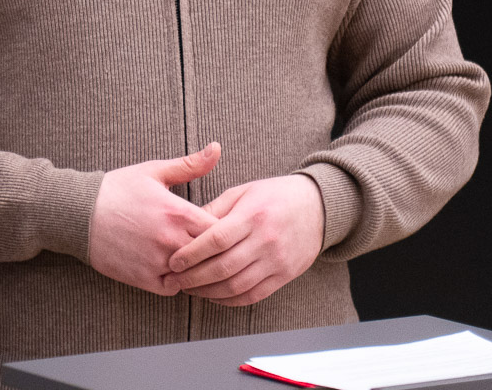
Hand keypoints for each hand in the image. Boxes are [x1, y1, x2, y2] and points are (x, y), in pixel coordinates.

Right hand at [86, 142, 221, 294]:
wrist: (79, 212)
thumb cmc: (117, 189)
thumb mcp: (154, 171)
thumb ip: (189, 164)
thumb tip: (216, 148)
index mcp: (178, 212)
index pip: (222, 230)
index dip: (227, 231)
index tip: (223, 229)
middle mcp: (171, 240)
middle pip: (213, 256)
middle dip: (216, 252)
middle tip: (217, 249)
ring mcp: (158, 262)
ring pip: (195, 276)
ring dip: (199, 270)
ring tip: (199, 262)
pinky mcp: (144, 279)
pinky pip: (174, 288)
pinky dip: (178, 282)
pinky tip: (177, 270)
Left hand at [164, 173, 323, 305]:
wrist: (318, 207)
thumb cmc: (274, 195)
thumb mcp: (243, 192)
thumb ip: (215, 210)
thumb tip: (185, 226)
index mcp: (252, 215)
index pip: (216, 240)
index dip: (191, 253)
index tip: (173, 261)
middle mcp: (265, 240)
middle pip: (224, 267)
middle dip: (194, 277)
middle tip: (175, 280)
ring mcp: (277, 261)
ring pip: (237, 286)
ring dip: (209, 292)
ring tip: (190, 289)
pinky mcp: (285, 276)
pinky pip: (254, 295)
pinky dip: (230, 300)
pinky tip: (214, 296)